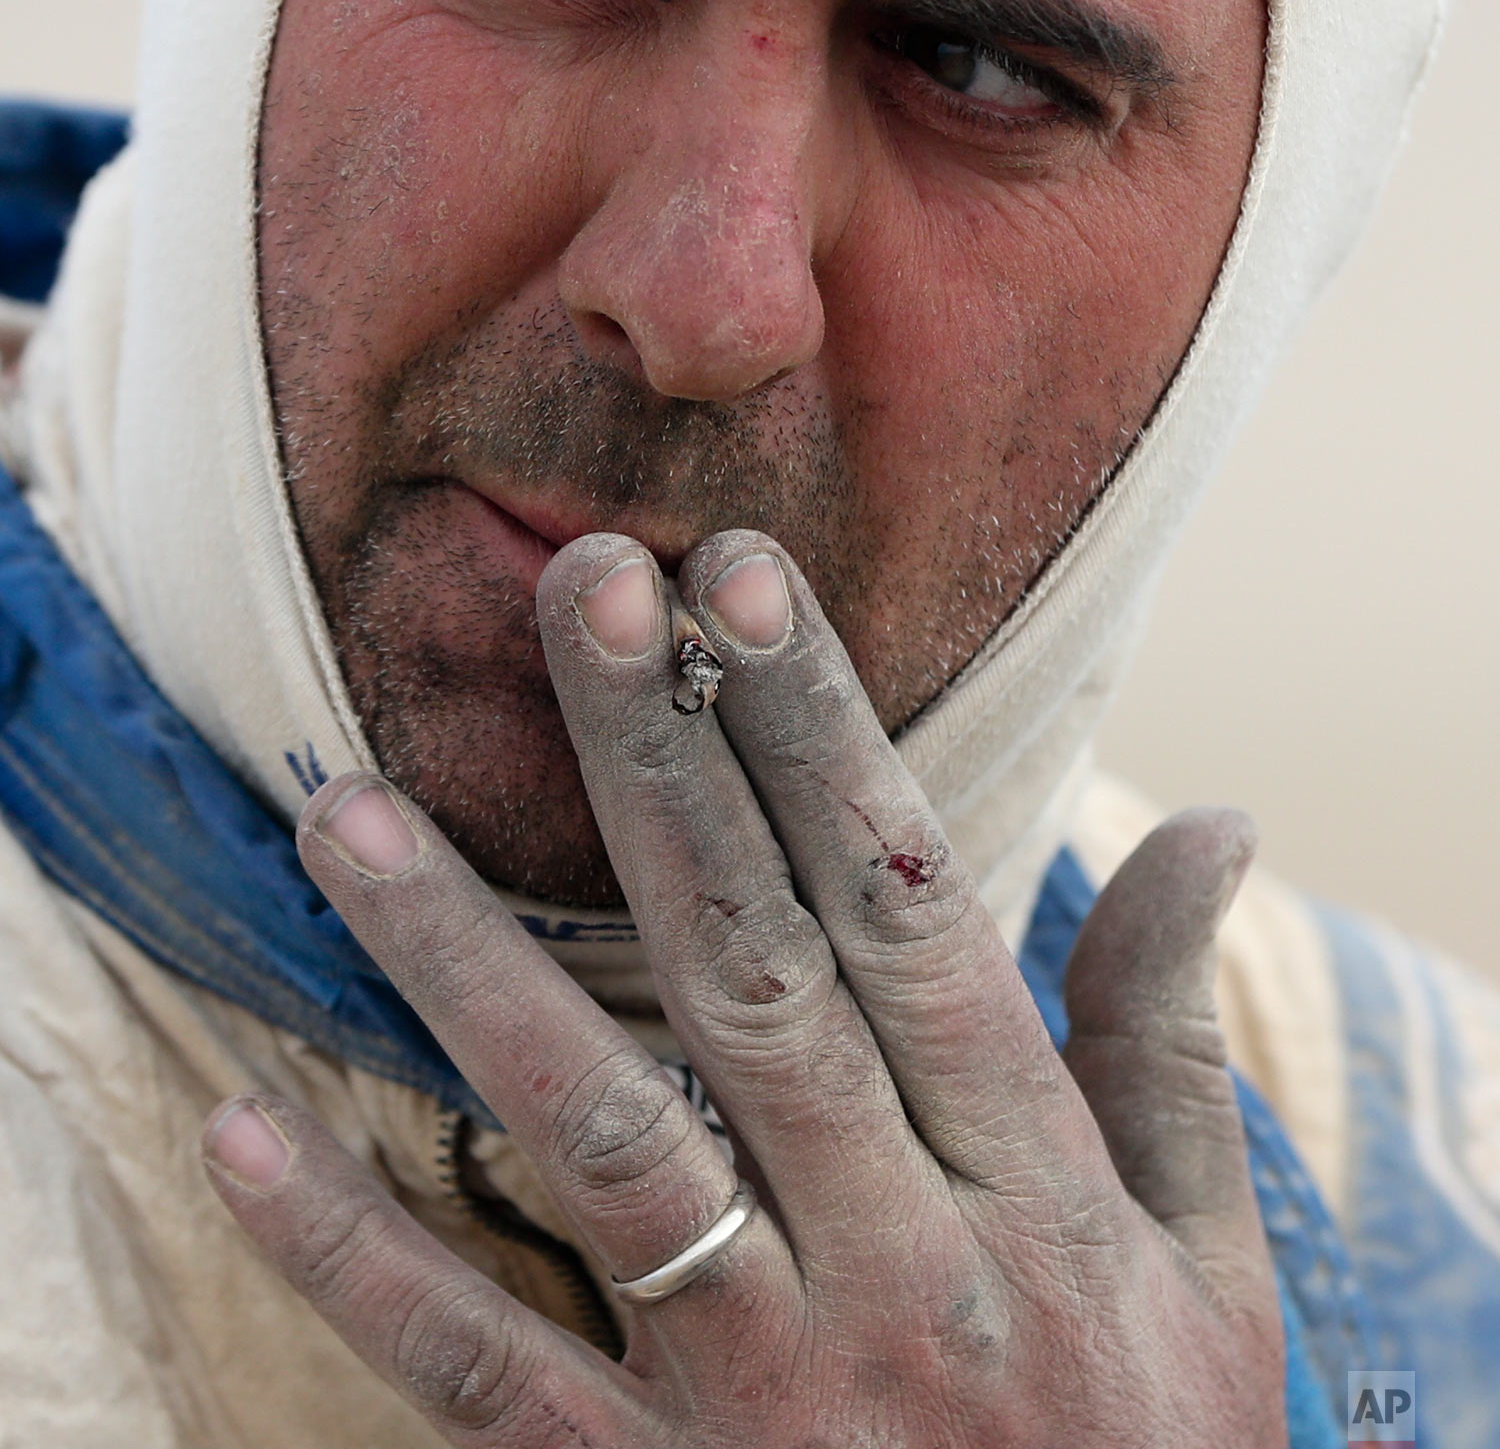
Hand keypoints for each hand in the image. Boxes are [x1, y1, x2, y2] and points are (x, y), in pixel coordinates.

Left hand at [203, 530, 1286, 1445]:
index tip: (740, 579)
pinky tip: (241, 1128)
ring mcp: (759, 1392)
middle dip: (659, 767)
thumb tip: (1214, 821)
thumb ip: (1173, 1042)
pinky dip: (356, 1256)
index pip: (909, 913)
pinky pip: (480, 1375)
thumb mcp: (1214, 1266)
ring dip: (463, 968)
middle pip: (752, 973)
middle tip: (582, 591)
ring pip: (597, 1140)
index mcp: (1037, 1189)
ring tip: (346, 810)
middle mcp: (897, 1266)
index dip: (820, 735)